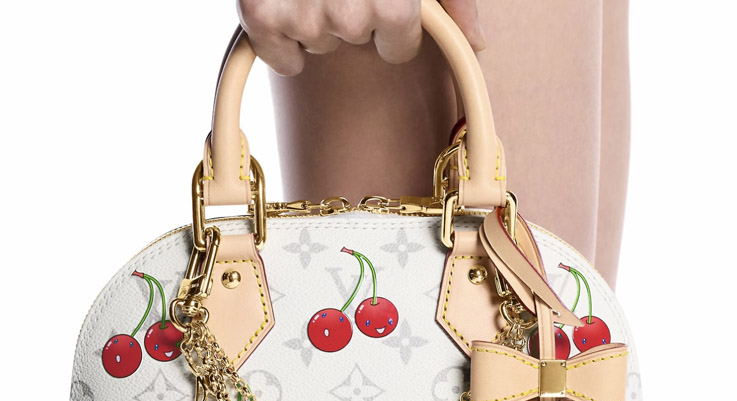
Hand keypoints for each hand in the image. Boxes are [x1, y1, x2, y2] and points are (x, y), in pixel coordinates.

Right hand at [236, 0, 484, 75]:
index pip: (398, 45)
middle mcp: (347, 9)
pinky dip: (281, 46)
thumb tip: (476, 41)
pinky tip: (285, 11)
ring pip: (318, 44)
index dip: (393, 23)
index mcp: (393, 0)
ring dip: (316, 19)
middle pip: (355, 38)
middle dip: (352, 12)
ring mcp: (301, 12)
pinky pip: (280, 58)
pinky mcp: (259, 12)